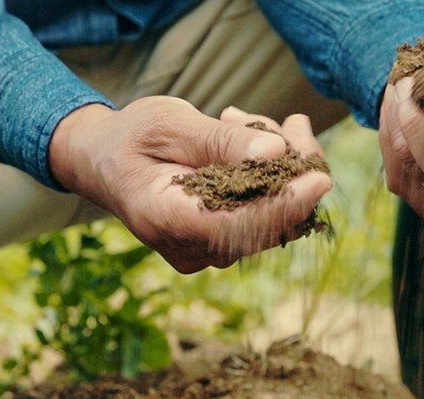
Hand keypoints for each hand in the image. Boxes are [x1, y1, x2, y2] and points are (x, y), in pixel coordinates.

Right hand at [50, 96, 330, 272]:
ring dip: (281, 168)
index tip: (320, 177)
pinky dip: (270, 178)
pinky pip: (261, 217)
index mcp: (164, 219)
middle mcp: (187, 248)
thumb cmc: (131, 136)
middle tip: (295, 122)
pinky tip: (252, 140)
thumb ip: (218, 141)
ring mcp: (204, 251)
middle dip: (293, 172)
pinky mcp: (219, 243)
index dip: (283, 205)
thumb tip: (275, 152)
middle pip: (264, 225)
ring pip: (270, 220)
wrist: (102, 160)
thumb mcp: (168, 123)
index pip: (237, 226)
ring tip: (250, 122)